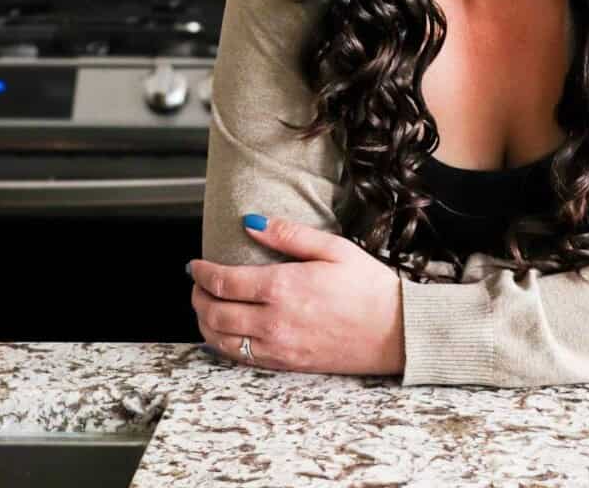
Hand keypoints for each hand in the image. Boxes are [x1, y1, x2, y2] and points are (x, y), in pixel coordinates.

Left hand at [189, 215, 404, 375]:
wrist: (394, 331)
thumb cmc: (369, 287)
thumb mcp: (333, 248)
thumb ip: (289, 235)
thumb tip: (252, 223)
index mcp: (283, 287)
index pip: (224, 281)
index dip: (202, 273)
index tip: (195, 265)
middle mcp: (274, 321)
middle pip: (215, 312)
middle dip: (197, 297)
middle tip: (196, 285)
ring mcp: (278, 347)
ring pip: (221, 340)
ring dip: (204, 323)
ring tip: (204, 307)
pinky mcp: (286, 364)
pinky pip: (241, 358)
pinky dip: (222, 346)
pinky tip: (224, 334)